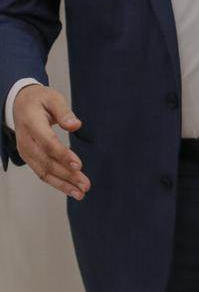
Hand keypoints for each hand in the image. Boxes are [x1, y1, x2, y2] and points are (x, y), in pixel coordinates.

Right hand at [12, 85, 90, 200]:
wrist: (20, 104)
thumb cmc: (40, 100)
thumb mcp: (53, 98)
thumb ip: (64, 112)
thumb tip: (75, 125)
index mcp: (32, 123)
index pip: (47, 143)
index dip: (63, 155)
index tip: (79, 165)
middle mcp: (26, 141)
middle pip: (47, 161)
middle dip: (67, 175)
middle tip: (85, 184)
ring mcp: (25, 151)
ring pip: (44, 172)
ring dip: (63, 184)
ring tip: (81, 193)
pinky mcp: (29, 158)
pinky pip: (42, 173)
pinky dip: (56, 183)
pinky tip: (71, 190)